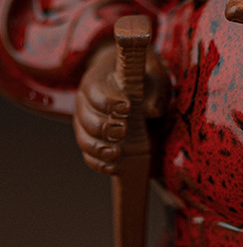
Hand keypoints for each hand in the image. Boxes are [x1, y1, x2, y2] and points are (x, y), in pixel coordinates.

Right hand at [74, 41, 169, 174]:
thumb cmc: (145, 81)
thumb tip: (152, 111)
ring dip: (99, 149)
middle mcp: (85, 104)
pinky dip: (100, 164)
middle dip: (103, 127)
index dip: (108, 102)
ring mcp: (85, 126)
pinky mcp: (92, 143)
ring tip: (117, 153)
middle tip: (123, 130)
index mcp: (97, 82)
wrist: (140, 92)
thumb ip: (154, 90)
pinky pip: (90, 157)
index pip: (95, 92)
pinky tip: (115, 168)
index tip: (127, 107)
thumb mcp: (154, 78)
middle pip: (85, 118)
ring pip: (84, 140)